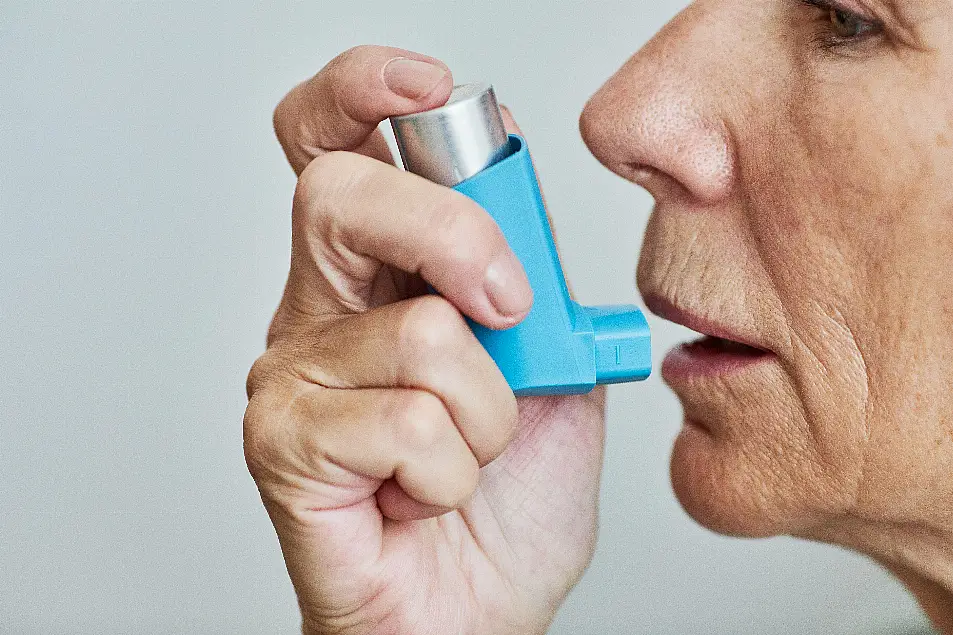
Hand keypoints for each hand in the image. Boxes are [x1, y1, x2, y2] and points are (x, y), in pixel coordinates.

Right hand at [244, 45, 607, 634]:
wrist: (479, 608)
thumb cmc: (505, 495)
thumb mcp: (550, 365)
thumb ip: (530, 283)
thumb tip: (512, 209)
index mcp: (378, 274)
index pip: (334, 146)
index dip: (363, 91)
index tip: (426, 86)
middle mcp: (319, 310)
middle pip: (341, 197)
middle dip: (453, 237)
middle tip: (507, 310)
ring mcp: (291, 376)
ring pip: (418, 334)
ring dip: (487, 409)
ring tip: (469, 453)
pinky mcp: (282, 445)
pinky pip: (405, 423)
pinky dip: (454, 468)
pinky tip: (427, 494)